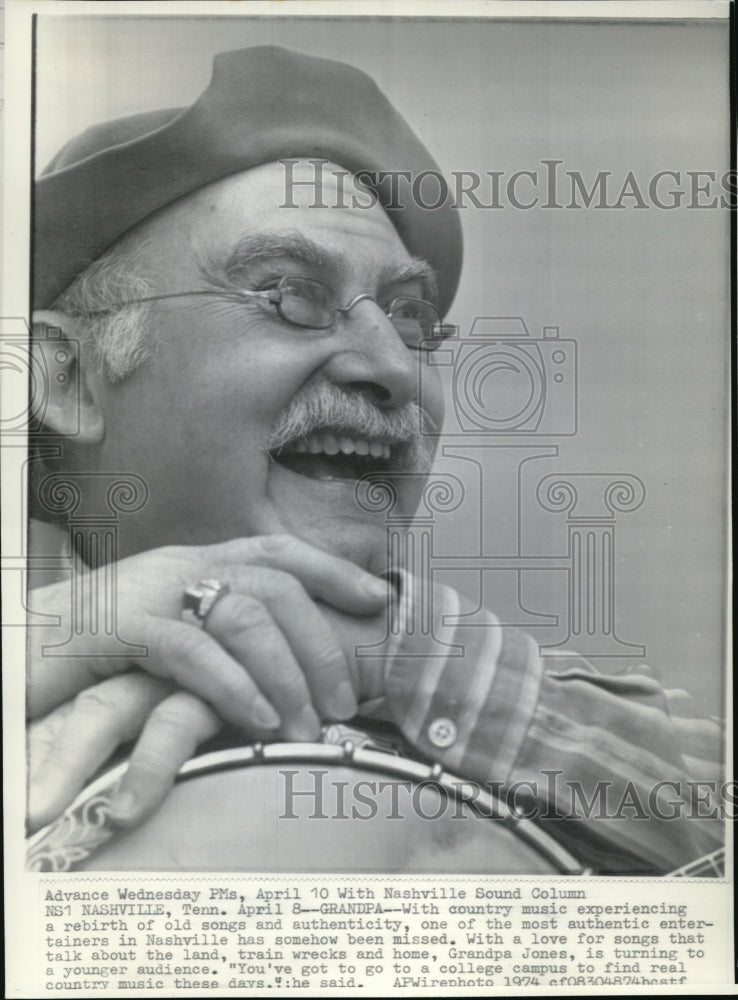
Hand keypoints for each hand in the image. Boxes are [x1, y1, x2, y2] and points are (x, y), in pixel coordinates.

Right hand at [27, 535, 391, 828]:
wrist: (19, 647)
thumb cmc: (95, 650)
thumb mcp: (169, 630)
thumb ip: (220, 634)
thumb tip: (284, 662)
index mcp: (195, 561)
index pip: (278, 551)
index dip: (333, 570)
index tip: (379, 598)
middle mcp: (180, 564)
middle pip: (277, 585)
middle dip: (321, 645)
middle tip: (345, 702)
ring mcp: (151, 590)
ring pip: (246, 616)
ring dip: (288, 675)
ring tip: (307, 726)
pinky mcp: (120, 627)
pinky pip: (194, 651)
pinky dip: (235, 687)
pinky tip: (258, 721)